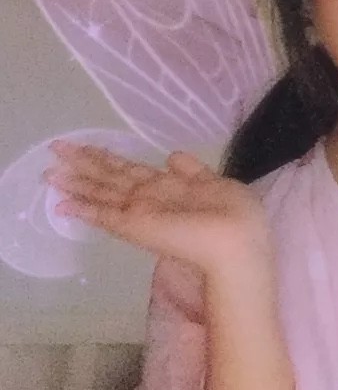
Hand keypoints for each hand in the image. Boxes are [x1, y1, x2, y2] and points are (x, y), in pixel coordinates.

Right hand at [44, 139, 269, 274]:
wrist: (236, 241)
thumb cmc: (233, 213)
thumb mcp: (214, 182)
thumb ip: (190, 170)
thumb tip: (170, 155)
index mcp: (172, 188)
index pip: (134, 171)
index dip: (111, 159)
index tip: (89, 147)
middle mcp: (152, 199)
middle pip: (112, 177)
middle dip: (85, 164)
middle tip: (55, 150)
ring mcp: (141, 212)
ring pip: (103, 191)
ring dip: (77, 181)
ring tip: (48, 172)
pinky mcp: (135, 226)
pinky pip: (104, 215)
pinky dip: (83, 209)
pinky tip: (62, 204)